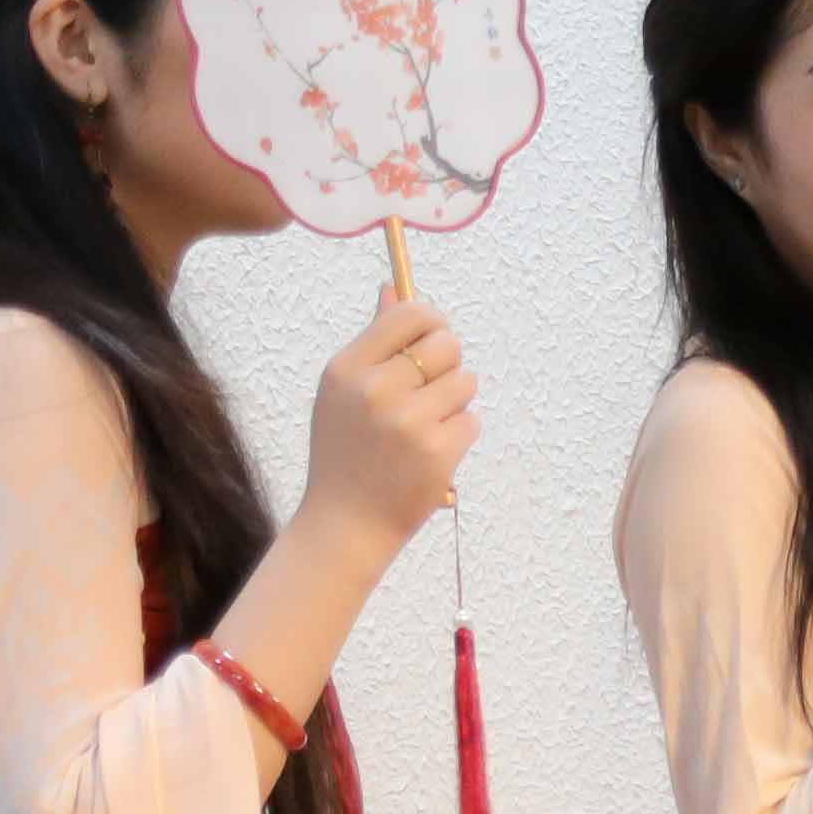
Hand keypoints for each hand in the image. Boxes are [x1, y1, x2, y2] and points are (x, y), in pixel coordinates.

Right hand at [302, 292, 478, 555]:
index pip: (410, 314)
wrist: (344, 525)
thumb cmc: (344, 454)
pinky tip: (431, 453)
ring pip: (465, 381)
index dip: (431, 322)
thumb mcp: (342, 393)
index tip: (432, 339)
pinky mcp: (437, 453)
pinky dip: (458, 435)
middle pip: (446, 343)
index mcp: (348, 369)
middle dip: (447, 362)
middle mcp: (375, 390)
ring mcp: (408, 422)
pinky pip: (471, 420)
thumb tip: (393, 288)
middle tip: (430, 389)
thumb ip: (373, 341)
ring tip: (426, 425)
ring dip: (455, 401)